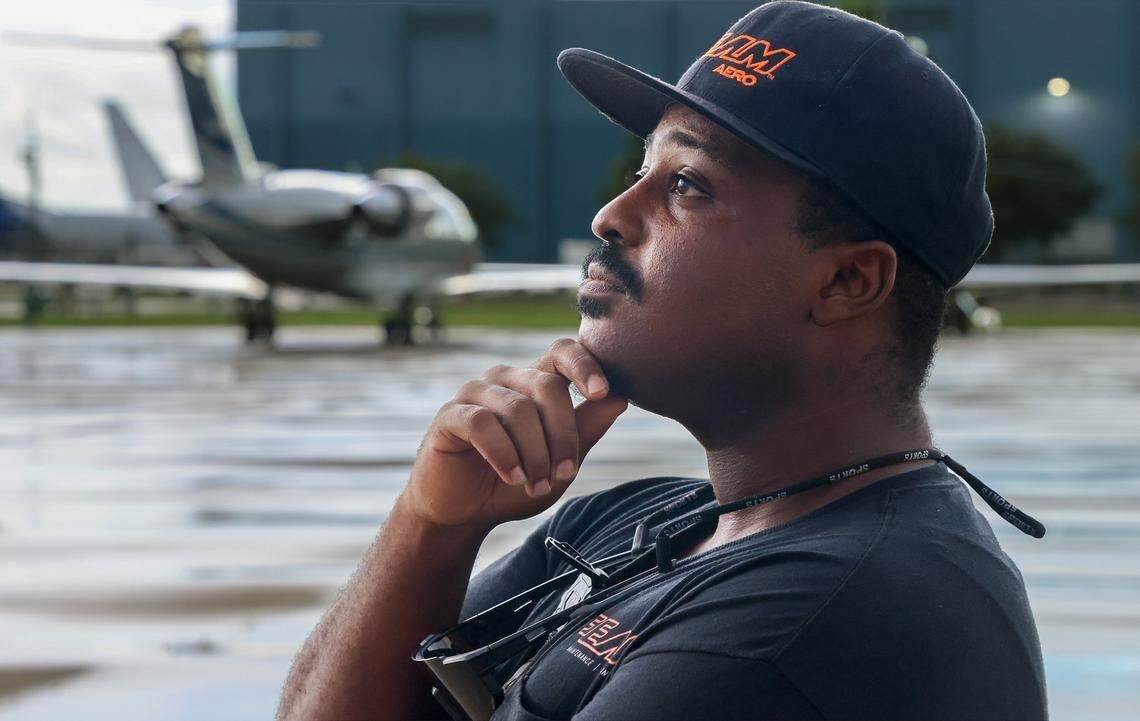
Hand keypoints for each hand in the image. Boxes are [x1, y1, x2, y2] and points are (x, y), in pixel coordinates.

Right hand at [401, 338, 628, 530]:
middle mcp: (505, 379)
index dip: (584, 365)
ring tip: (536, 484)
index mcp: (534, 382)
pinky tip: (512, 476)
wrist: (464, 513)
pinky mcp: (449, 415)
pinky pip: (482, 423)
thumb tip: (620, 397)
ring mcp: (475, 393)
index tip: (601, 393)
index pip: (561, 352)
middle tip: (564, 473)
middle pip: (547, 386)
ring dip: (534, 453)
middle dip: (563, 434)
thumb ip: (586, 429)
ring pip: (518, 408)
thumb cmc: (514, 482)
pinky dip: (504, 453)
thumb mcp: (559, 462)